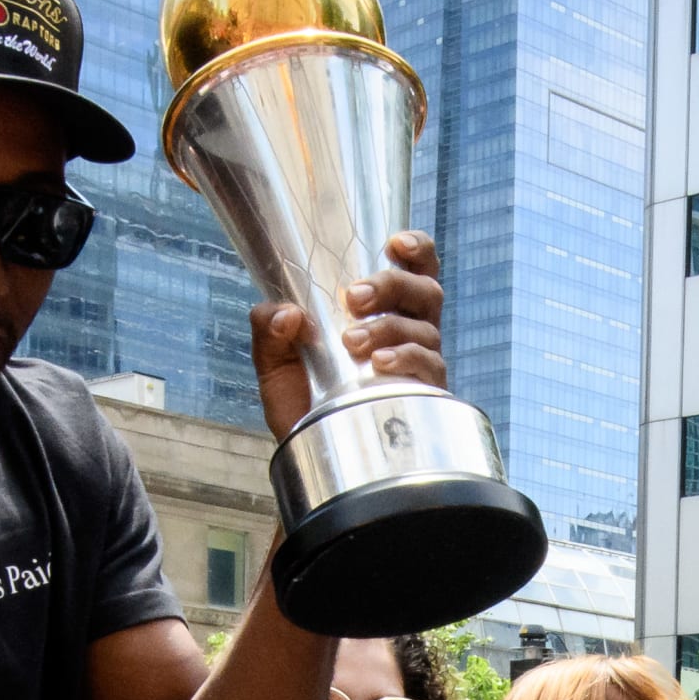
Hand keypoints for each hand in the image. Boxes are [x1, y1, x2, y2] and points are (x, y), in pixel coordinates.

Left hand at [248, 230, 444, 439]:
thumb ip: (269, 331)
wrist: (310, 455)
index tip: (395, 244)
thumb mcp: (274, 363)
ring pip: (424, 328)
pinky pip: (429, 366)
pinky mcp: (424, 394)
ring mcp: (420, 362)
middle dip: (390, 285)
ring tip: (352, 341)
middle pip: (424, 290)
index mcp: (382, 311)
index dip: (416, 249)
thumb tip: (285, 313)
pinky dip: (405, 359)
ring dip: (388, 327)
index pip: (415, 269)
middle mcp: (409, 331)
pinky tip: (379, 364)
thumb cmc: (302, 401)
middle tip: (352, 298)